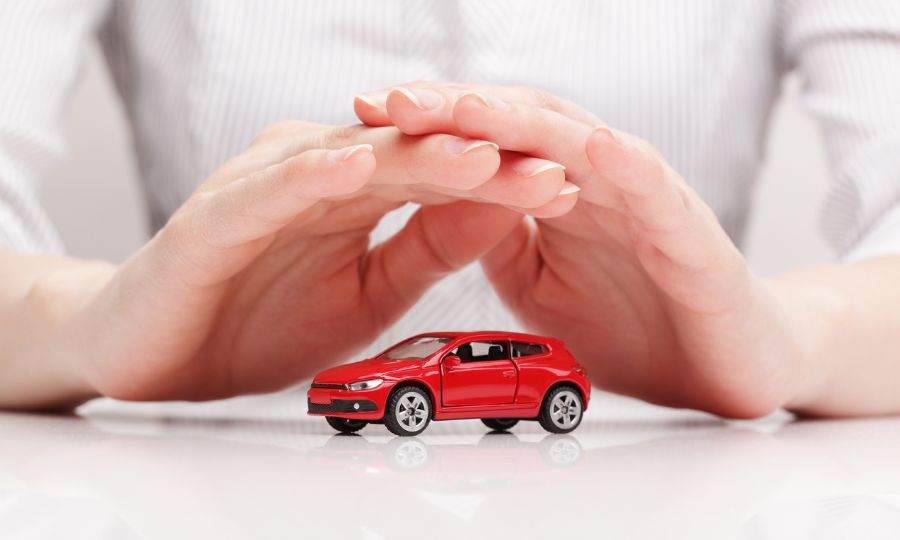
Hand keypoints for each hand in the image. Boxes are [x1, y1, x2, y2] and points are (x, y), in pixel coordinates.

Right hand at [32, 121, 576, 402]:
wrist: (157, 353)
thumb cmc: (256, 320)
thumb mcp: (371, 292)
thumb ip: (428, 246)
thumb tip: (500, 208)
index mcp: (352, 190)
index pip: (439, 173)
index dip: (503, 179)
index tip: (566, 189)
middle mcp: (312, 172)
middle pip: (408, 155)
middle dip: (482, 158)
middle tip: (551, 163)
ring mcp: (262, 187)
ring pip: (350, 161)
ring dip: (416, 156)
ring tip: (482, 154)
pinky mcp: (214, 216)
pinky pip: (269, 191)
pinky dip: (312, 176)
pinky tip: (355, 167)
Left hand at [355, 83, 803, 416]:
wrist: (728, 368)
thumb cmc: (636, 320)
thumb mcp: (537, 284)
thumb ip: (495, 238)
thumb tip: (440, 203)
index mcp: (561, 191)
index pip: (490, 142)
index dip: (429, 128)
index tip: (363, 116)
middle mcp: (600, 182)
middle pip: (524, 127)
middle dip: (457, 110)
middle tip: (394, 98)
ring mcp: (647, 203)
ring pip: (583, 146)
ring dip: (525, 124)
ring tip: (468, 108)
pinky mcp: (693, 238)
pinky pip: (658, 195)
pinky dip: (628, 169)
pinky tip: (595, 148)